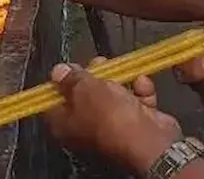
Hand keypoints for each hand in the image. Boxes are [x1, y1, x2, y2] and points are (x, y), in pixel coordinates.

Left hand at [45, 60, 181, 173]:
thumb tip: (58, 72)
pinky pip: (135, 101)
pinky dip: (141, 92)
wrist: (149, 139)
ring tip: (126, 73)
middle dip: (96, 77)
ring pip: (113, 95)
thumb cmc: (110, 116)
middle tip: (101, 63)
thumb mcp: (85, 89)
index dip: (62, 82)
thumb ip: (71, 78)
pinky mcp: (135, 124)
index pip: (54, 101)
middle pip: (86, 95)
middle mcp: (86, 129)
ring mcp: (112, 127)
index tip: (70, 67)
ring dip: (122, 82)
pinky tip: (142, 86)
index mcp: (65, 125)